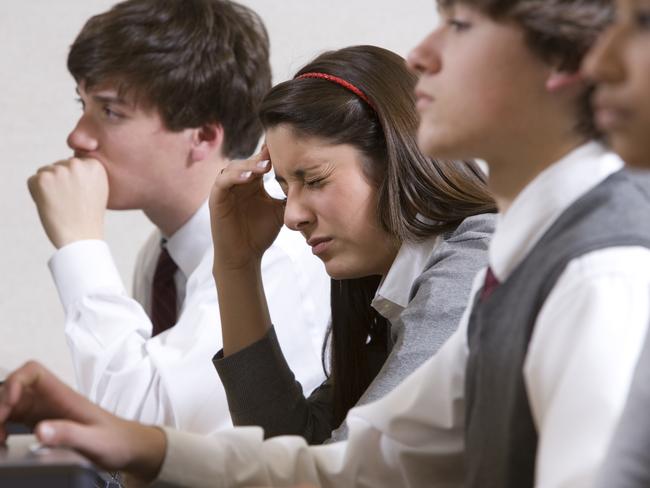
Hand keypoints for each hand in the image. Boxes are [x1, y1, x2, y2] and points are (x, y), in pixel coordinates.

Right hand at [0, 361, 165, 482]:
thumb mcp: (94, 441)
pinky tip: (4, 442)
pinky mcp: (43, 424)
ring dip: (0, 418)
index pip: (33, 371)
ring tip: (0, 439)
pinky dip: (4, 428)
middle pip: (14, 389)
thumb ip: (69, 434)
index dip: (16, 381)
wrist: (128, 447)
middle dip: (0, 405)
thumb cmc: (116, 440)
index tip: (10, 404)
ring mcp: (46, 411)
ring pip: (11, 404)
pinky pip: (15, 420)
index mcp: (65, 396)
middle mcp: (52, 399)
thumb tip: (40, 430)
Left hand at [27, 157, 108, 247]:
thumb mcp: (98, 190)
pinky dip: (37, 194)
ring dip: (49, 187)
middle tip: (70, 202)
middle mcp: (78, 164)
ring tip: (61, 204)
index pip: (75, 164)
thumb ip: (87, 173)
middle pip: (59, 166)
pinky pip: (33, 181)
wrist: (80, 237)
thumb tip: (71, 162)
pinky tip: (51, 205)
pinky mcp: (42, 179)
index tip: (82, 196)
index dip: (75, 181)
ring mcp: (59, 171)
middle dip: (61, 182)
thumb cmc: (89, 217)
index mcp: (94, 166)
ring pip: (45, 172)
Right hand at [209, 148, 284, 270]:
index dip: (272, 154)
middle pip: (248, 161)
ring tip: (264, 167)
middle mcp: (239, 182)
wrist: (245, 256)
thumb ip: (289, 196)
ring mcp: (226, 189)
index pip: (262, 161)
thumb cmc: (261, 234)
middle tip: (275, 155)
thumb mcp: (279, 211)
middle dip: (261, 157)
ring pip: (235, 167)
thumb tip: (311, 183)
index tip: (287, 148)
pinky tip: (248, 179)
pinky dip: (234, 177)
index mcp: (254, 182)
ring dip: (249, 165)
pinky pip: (222, 182)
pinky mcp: (216, 198)